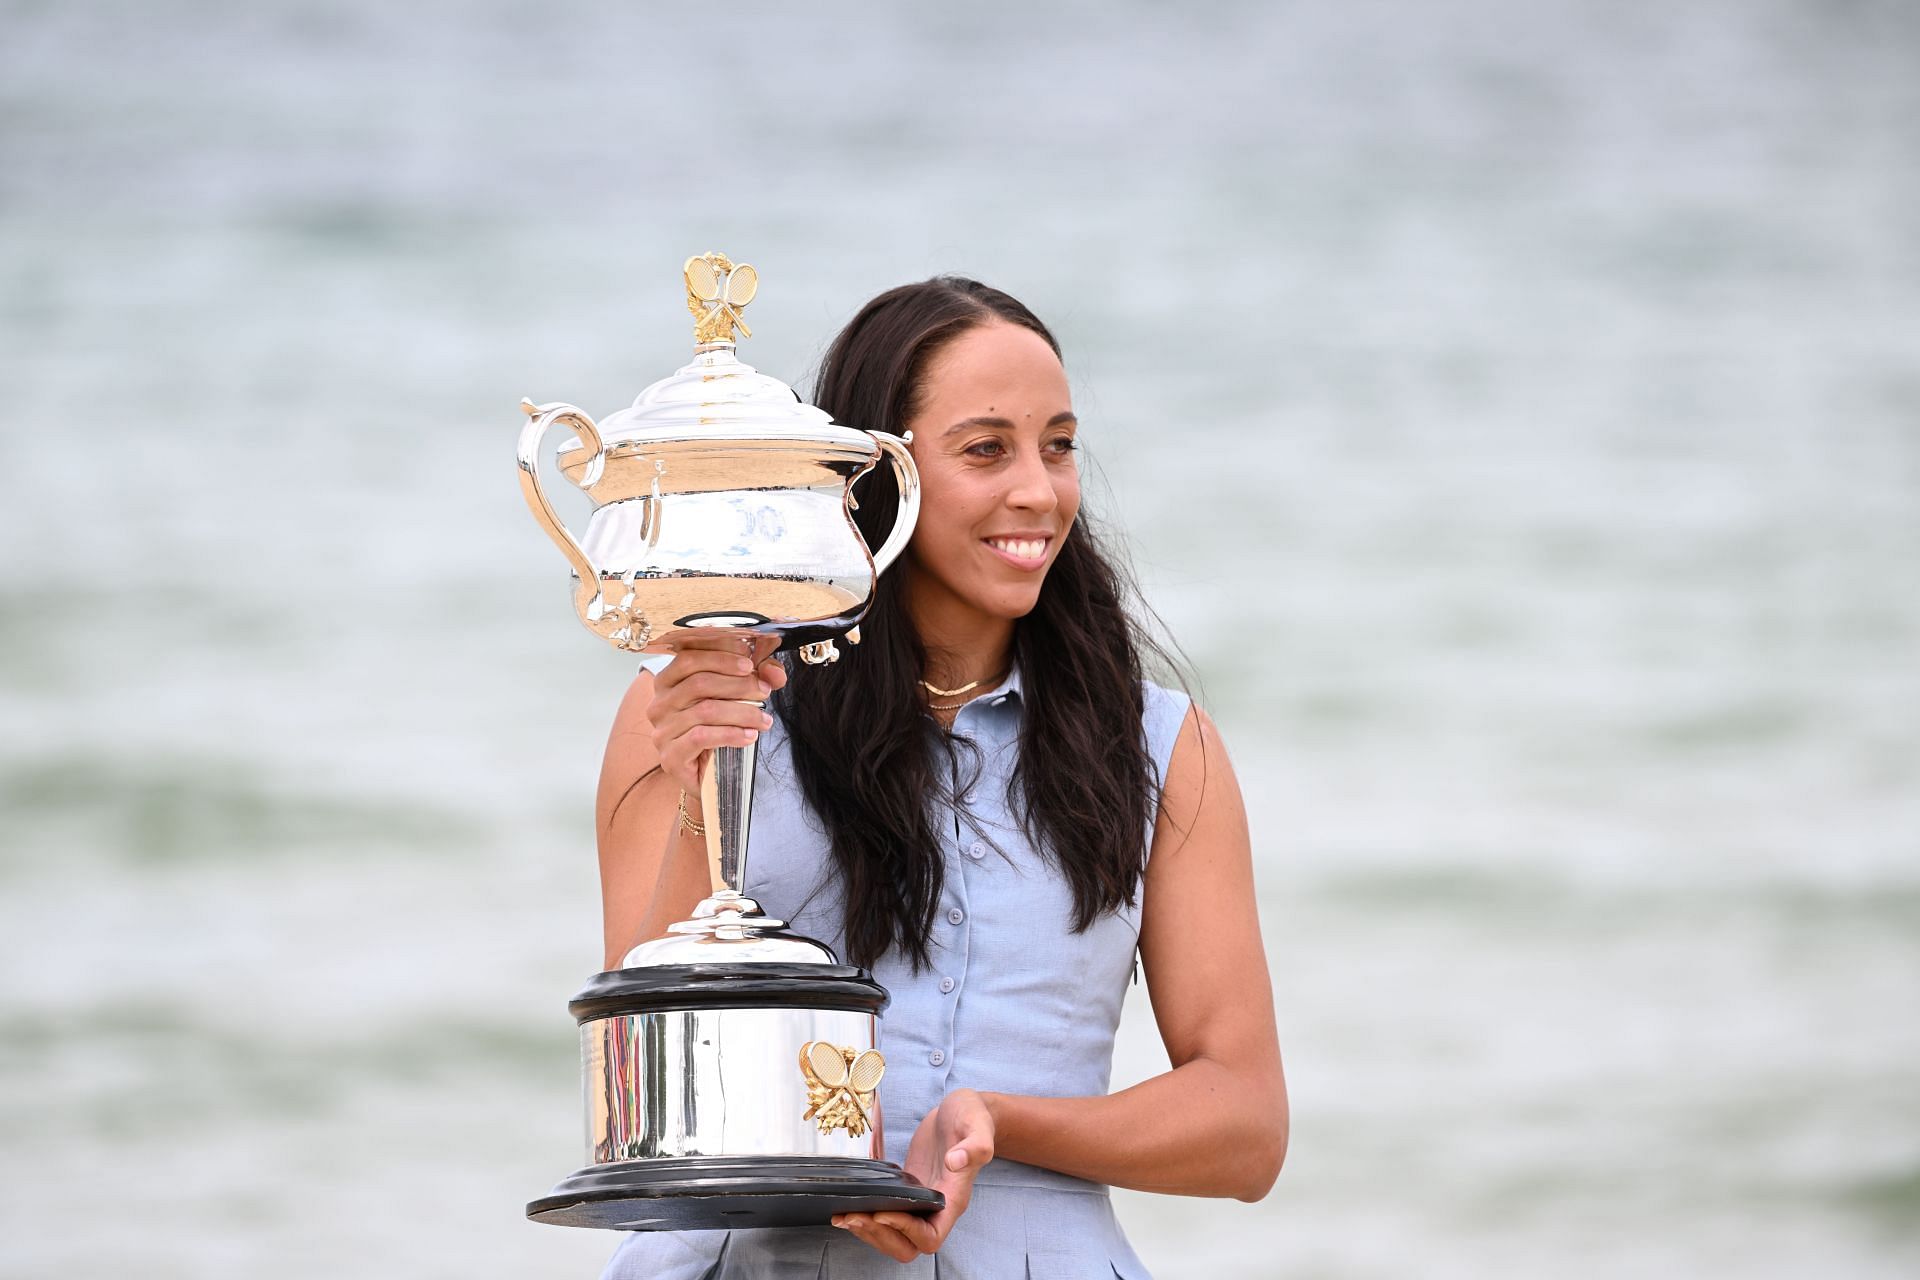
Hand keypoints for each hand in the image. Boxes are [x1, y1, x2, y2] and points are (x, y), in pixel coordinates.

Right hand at [646, 636, 786, 795]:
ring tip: (764, 719)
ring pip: (705, 710)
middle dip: (738, 685)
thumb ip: (755, 679)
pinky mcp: (671, 756)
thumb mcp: (734, 698)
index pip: (688, 659)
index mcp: (667, 683)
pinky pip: (702, 737)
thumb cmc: (716, 730)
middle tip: (764, 691)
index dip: (720, 656)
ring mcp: (662, 731)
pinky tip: (749, 736)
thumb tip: (775, 672)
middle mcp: (659, 704)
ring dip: (742, 713)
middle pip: (699, 683)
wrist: (705, 775)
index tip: (749, 661)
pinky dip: (731, 734)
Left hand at [833, 1089, 994, 1261]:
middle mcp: (937, 1208)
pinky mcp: (907, 1189)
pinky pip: (887, 1215)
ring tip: (844, 1217)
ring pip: (895, 1236)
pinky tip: (846, 1208)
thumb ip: (975, 1145)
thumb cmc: (973, 1117)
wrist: (962, 1111)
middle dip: (880, 1236)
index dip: (906, 1231)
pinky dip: (867, 1218)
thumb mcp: (977, 1123)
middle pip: (909, 1246)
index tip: (883, 1212)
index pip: (930, 1236)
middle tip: (854, 1216)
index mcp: (954, 1199)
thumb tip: (955, 1161)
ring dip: (869, 1232)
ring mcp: (921, 1201)